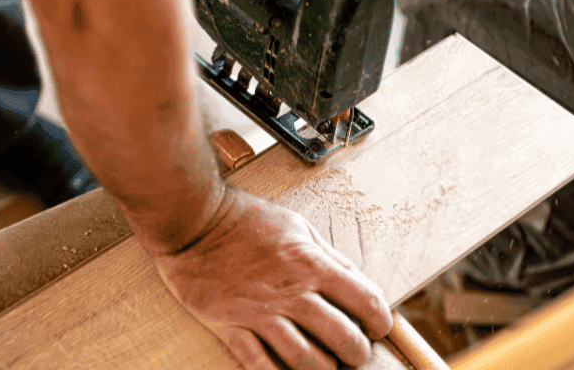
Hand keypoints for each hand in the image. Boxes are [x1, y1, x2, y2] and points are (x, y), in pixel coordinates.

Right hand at [154, 188, 392, 368]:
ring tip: (324, 366)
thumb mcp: (297, 227)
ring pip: (306, 359)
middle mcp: (291, 292)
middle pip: (342, 338)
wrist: (194, 221)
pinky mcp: (230, 325)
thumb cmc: (245, 219)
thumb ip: (328, 255)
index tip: (377, 328)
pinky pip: (259, 364)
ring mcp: (260, 312)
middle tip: (354, 354)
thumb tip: (356, 280)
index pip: (365, 300)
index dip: (380, 321)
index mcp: (312, 264)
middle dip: (357, 353)